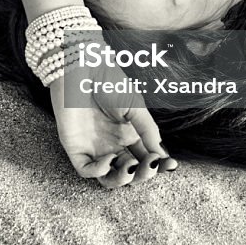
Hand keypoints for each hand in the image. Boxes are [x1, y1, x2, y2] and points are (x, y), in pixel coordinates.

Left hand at [49, 75, 177, 188]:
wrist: (83, 65)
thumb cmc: (108, 80)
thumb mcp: (135, 106)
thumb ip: (148, 131)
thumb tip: (163, 156)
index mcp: (128, 136)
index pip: (145, 159)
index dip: (158, 166)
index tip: (171, 164)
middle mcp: (112, 145)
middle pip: (129, 173)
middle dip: (142, 174)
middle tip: (151, 164)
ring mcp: (93, 147)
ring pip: (108, 178)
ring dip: (121, 180)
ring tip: (131, 167)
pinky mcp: (75, 146)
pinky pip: (85, 169)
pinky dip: (99, 171)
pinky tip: (110, 159)